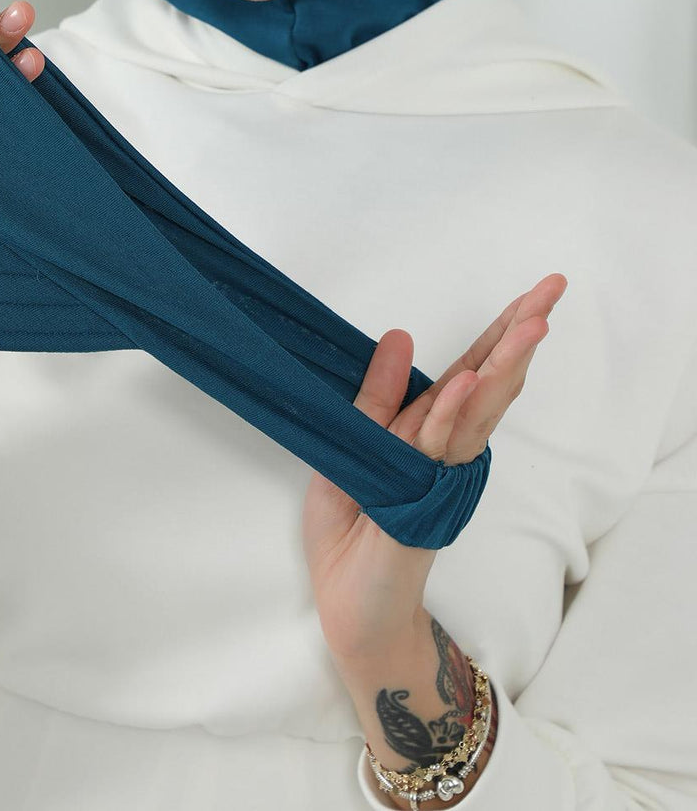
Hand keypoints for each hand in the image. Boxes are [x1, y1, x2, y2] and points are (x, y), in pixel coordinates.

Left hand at [301, 273, 567, 666]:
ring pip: (476, 412)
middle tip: (552, 292)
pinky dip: (454, 416)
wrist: (348, 608)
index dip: (500, 331)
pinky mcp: (423, 506)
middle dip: (518, 336)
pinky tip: (469, 383)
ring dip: (502, 366)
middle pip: (489, 383)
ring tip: (530, 324)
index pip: (472, 371)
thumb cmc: (351, 532)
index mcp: (427, 431)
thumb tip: (400, 336)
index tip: (535, 293)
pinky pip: (437, 452)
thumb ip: (377, 398)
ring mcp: (438, 478)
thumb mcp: (352, 446)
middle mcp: (442, 450)